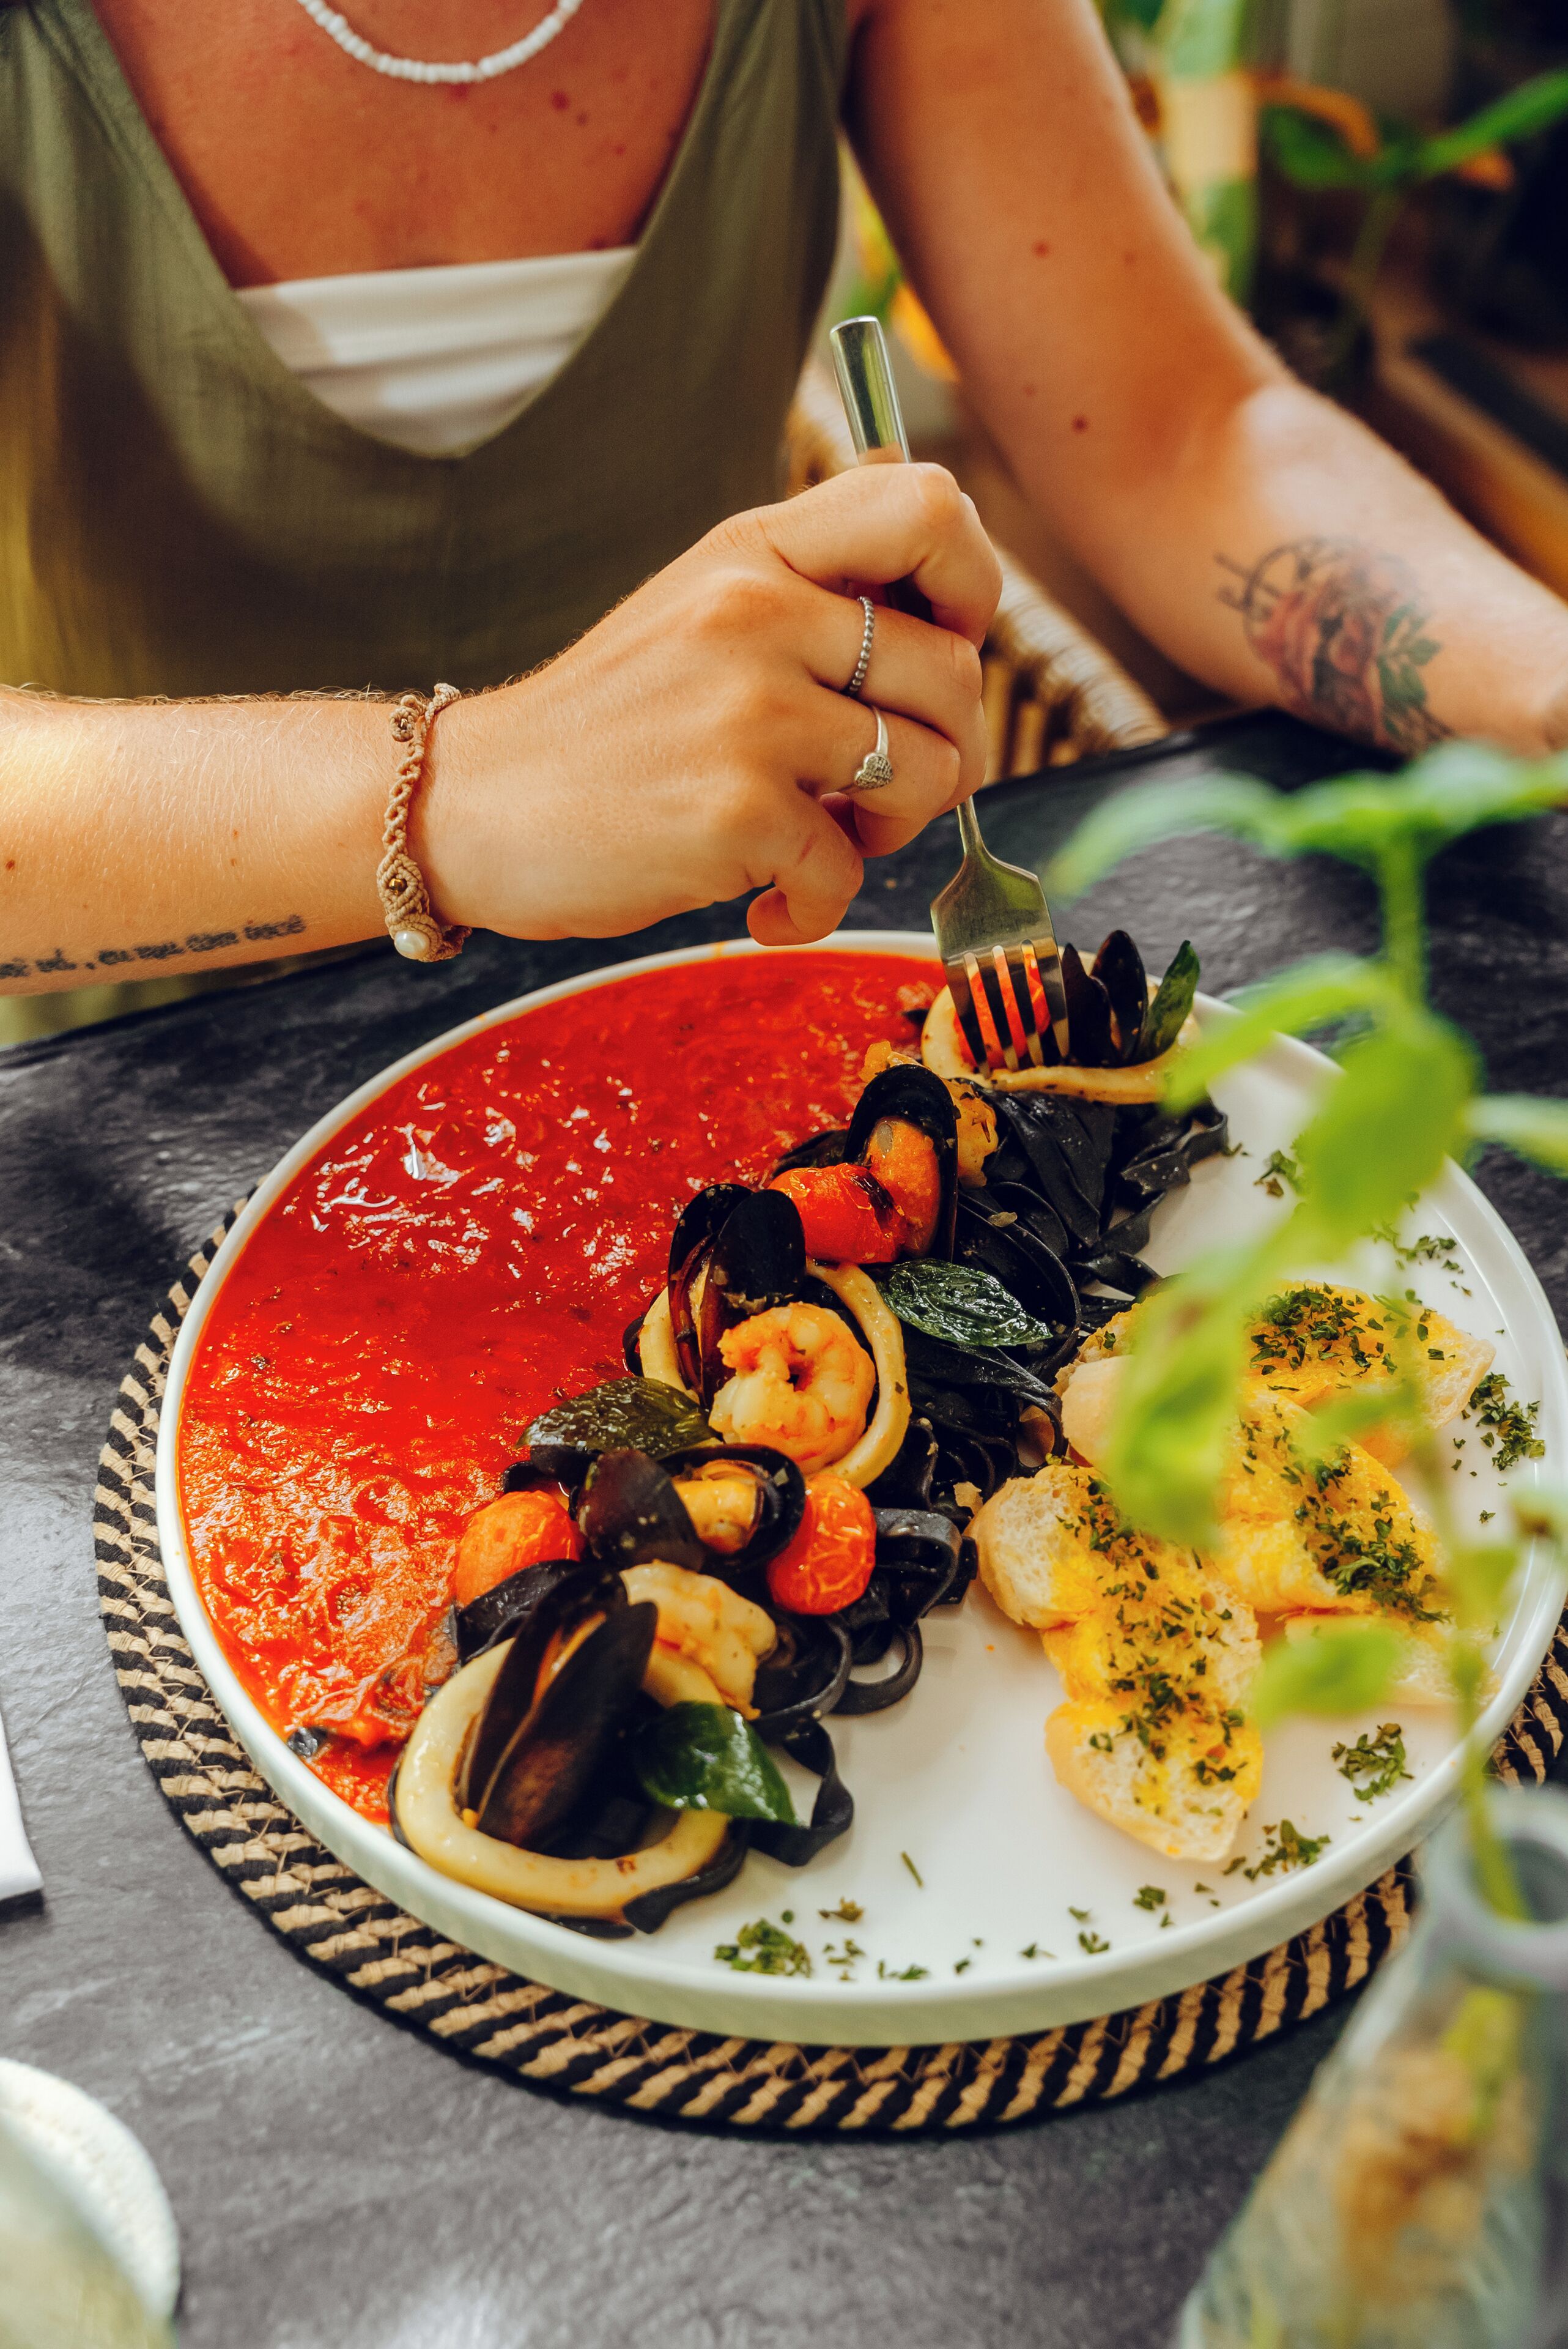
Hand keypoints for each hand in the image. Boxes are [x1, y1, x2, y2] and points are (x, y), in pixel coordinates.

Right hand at [419, 463, 999, 944]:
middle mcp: (756, 611)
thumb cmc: (605, 732)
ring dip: (890, 832)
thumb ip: (810, 603)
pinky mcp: (738, 813)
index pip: (930, 504)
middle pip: (955, 674)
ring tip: (817, 840)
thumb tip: (953, 640)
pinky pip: (849, 873)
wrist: (473, 808)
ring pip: (931, 774)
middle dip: (943, 752)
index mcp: (755, 550)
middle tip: (873, 790)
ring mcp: (749, 712)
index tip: (942, 649)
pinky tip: (761, 903)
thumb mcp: (700, 613)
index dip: (973, 585)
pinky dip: (814, 908)